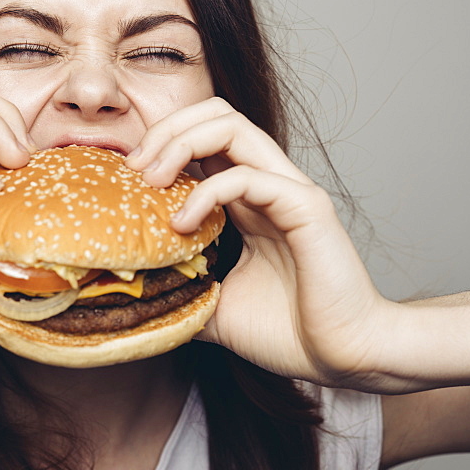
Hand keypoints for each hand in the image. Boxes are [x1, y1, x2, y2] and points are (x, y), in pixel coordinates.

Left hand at [125, 97, 402, 390]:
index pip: (204, 136)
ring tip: (151, 180)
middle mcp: (270, 182)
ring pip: (231, 125)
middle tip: (134, 169)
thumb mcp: (215, 306)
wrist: (343, 357)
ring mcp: (289, 190)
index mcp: (249, 197)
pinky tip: (182, 224)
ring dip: (180, 143)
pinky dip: (206, 192)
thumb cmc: (289, 331)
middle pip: (215, 113)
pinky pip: (247, 175)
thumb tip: (134, 295)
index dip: (161, 143)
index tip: (126, 178)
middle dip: (166, 129)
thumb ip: (182, 287)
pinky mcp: (305, 207)